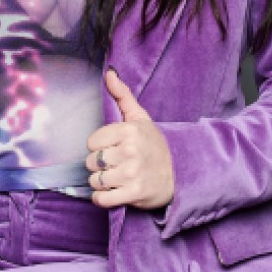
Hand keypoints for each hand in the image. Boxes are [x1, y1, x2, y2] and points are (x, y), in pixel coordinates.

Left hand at [85, 68, 175, 210]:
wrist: (179, 174)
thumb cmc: (154, 145)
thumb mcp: (141, 118)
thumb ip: (122, 95)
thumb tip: (109, 73)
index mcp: (129, 131)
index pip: (92, 142)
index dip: (99, 147)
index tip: (112, 148)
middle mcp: (130, 151)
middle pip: (92, 162)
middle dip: (100, 166)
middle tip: (115, 165)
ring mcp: (132, 173)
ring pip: (95, 180)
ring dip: (101, 182)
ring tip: (115, 178)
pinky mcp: (134, 193)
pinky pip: (102, 198)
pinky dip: (101, 198)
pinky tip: (110, 193)